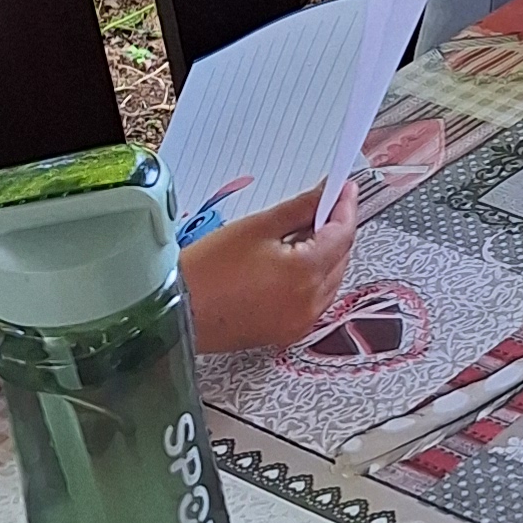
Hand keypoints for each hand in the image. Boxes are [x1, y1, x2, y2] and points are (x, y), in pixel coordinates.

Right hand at [181, 181, 362, 353]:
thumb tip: (326, 195)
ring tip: (300, 233)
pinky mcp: (287, 333)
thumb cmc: (208, 270)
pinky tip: (291, 263)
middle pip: (341, 257)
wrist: (176, 312)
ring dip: (325, 255)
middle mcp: (311, 303)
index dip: (346, 207)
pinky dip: (312, 278)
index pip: (343, 234)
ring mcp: (301, 322)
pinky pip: (315, 300)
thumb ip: (299, 208)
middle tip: (320, 205)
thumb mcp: (257, 227)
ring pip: (331, 279)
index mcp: (305, 273)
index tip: (344, 188)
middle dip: (335, 229)